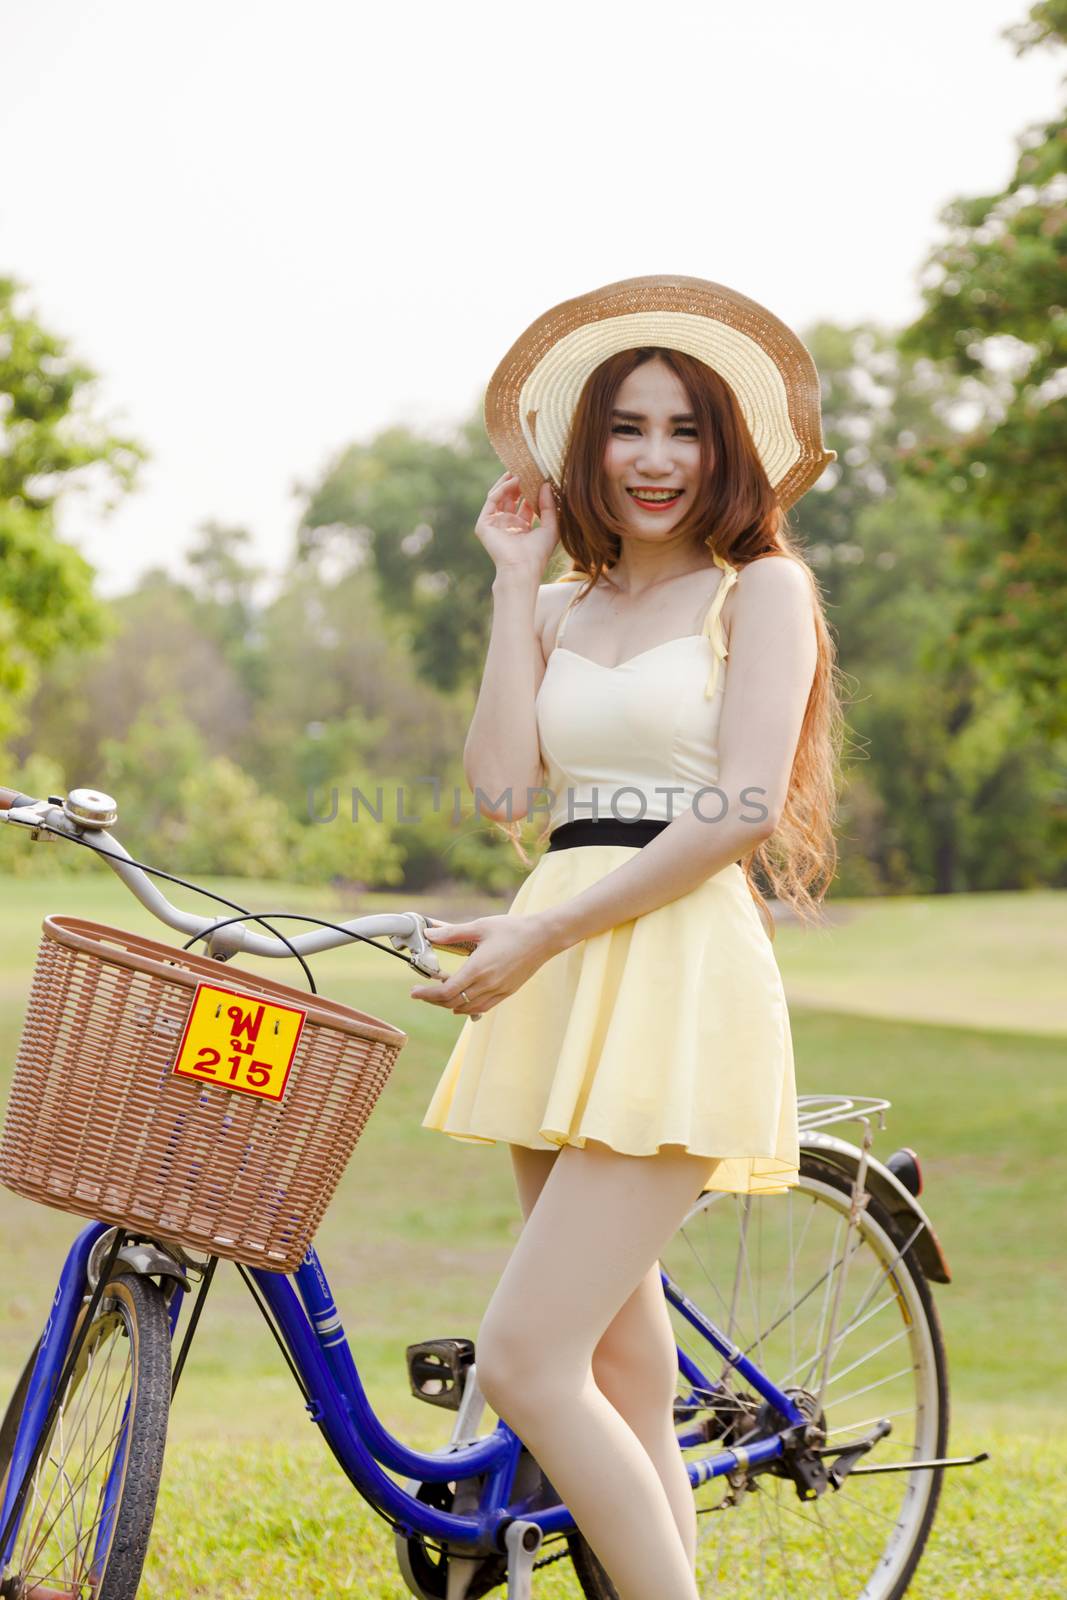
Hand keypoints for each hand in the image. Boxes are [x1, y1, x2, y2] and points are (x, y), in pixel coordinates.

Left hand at [409, 914, 556, 1016]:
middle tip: (421, 992)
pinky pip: (482, 1007)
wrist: (544, 937)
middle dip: (433, 1000)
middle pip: (452, 1002)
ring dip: (449, 1004)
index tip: (414, 991)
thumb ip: (452, 933)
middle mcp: (488, 984)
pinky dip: (467, 1007)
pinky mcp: (507, 992)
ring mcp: (499, 990)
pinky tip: (460, 1000)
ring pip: (467, 1008)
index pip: (446, 991)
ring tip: (439, 993)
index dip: (427, 994)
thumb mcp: (480, 926)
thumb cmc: (513, 929)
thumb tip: (429, 934)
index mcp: (478, 968)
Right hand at [476, 472, 559, 583]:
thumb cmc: (538, 554)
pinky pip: (492, 500)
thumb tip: (547, 485)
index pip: (525, 505)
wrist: (522, 568)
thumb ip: (550, 506)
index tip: (539, 477)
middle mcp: (507, 525)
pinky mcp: (484, 524)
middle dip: (518, 484)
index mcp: (522, 529)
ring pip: (499, 497)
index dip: (531, 491)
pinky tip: (512, 481)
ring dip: (508, 483)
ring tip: (519, 470)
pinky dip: (501, 489)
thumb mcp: (551, 527)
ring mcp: (495, 524)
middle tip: (527, 468)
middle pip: (511, 499)